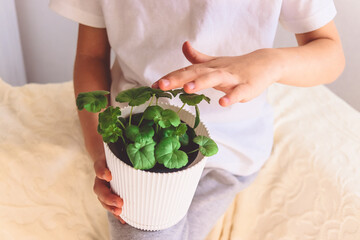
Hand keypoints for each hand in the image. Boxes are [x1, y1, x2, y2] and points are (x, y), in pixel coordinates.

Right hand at [93, 158, 125, 223]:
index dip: (102, 172)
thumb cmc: (116, 157)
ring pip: (103, 200)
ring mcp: (104, 189)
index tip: (109, 176)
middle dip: (109, 198)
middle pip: (100, 190)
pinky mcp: (110, 197)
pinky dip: (117, 213)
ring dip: (111, 207)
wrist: (110, 161)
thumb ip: (120, 154)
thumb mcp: (116, 154)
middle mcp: (100, 180)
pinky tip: (123, 220)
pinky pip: (111, 206)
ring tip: (119, 211)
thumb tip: (129, 160)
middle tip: (120, 202)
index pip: (99, 168)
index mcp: (101, 167)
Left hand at [153, 41, 281, 106]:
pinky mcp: (246, 86)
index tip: (154, 85)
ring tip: (187, 88)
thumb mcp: (215, 62)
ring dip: (201, 83)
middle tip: (161, 85)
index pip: (186, 71)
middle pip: (195, 73)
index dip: (170, 77)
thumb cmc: (236, 66)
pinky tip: (223, 103)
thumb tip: (184, 46)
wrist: (265, 62)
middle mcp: (217, 71)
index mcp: (208, 67)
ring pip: (215, 79)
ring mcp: (232, 78)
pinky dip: (231, 97)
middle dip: (177, 79)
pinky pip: (238, 92)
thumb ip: (197, 58)